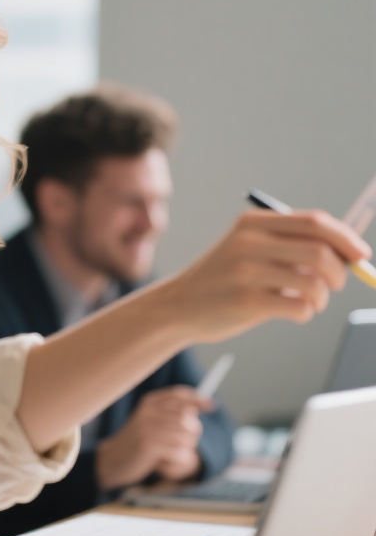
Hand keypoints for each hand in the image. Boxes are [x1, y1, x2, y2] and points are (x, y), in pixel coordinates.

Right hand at [96, 385, 210, 490]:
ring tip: (171, 452)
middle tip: (183, 442)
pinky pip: (180, 452)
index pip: (180, 394)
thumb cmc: (138, 442)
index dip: (198, 399)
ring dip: (185, 449)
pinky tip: (166, 460)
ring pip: (187, 437)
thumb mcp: (150, 421)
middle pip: (188, 418)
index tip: (212, 407)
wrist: (113, 460)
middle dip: (193, 432)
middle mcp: (148, 412)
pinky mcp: (149, 446)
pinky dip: (179, 459)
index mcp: (149, 402)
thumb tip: (202, 406)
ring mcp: (147, 428)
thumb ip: (172, 413)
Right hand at [164, 209, 370, 342]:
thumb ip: (290, 244)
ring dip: (322, 297)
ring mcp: (245, 272)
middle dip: (340, 272)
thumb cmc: (223, 280)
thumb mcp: (249, 249)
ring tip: (310, 302)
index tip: (362, 255)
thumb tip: (350, 250)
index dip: (346, 238)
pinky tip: (292, 313)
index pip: (315, 222)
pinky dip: (305, 313)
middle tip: (335, 285)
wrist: (177, 306)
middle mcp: (248, 243)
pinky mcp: (245, 301)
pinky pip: (299, 307)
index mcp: (252, 223)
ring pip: (314, 283)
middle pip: (320, 251)